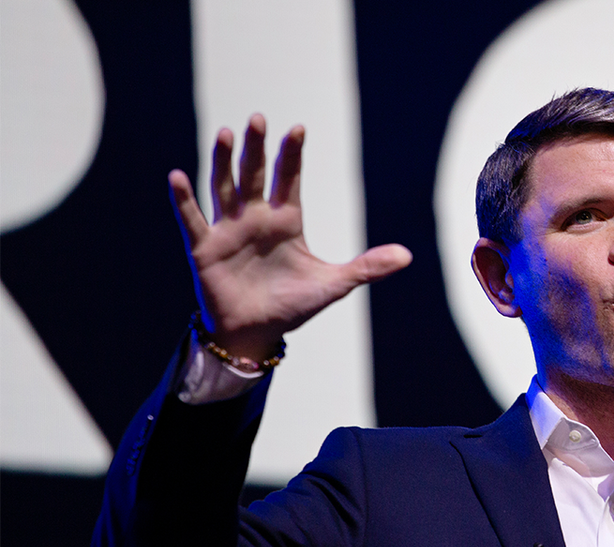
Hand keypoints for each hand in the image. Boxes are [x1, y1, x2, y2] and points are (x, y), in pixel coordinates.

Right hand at [169, 114, 411, 359]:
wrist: (257, 334)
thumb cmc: (292, 306)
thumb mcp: (334, 284)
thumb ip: (368, 267)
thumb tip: (408, 255)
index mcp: (286, 221)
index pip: (289, 179)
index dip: (292, 154)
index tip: (297, 128)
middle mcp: (255, 218)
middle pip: (255, 175)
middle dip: (256, 148)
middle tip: (258, 119)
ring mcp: (229, 230)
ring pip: (224, 187)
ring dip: (222, 162)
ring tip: (223, 133)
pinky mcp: (206, 248)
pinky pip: (193, 219)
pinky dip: (184, 200)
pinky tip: (178, 176)